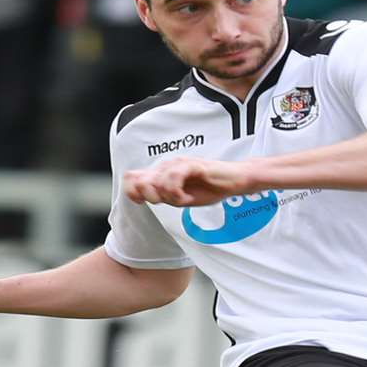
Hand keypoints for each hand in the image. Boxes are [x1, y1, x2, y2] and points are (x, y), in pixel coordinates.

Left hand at [122, 158, 256, 206]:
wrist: (235, 182)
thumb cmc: (210, 189)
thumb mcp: (181, 198)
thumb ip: (163, 196)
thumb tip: (147, 197)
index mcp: (161, 173)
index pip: (132, 177)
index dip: (132, 192)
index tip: (143, 202)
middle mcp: (166, 166)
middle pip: (140, 180)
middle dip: (149, 196)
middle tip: (166, 202)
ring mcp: (178, 164)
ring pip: (157, 182)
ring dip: (168, 197)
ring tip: (182, 200)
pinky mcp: (192, 165)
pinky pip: (173, 178)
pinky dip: (176, 193)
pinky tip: (186, 198)